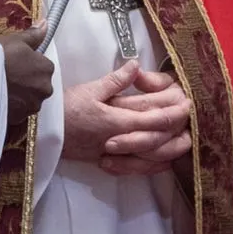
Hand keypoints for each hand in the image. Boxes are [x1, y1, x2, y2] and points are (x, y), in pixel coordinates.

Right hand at [0, 23, 54, 127]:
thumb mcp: (15, 41)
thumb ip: (34, 35)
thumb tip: (46, 24)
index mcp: (47, 69)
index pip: (44, 66)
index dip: (29, 64)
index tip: (16, 62)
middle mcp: (45, 89)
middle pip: (38, 85)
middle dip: (27, 82)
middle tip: (9, 75)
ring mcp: (33, 106)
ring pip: (29, 99)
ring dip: (21, 95)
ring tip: (2, 88)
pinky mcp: (20, 119)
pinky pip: (19, 111)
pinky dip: (12, 107)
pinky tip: (0, 99)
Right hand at [64, 61, 192, 175]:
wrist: (42, 134)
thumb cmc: (64, 109)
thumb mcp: (89, 89)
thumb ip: (116, 80)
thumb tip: (136, 65)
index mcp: (119, 119)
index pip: (157, 118)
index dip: (176, 111)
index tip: (188, 102)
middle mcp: (122, 139)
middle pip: (160, 138)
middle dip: (178, 127)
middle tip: (190, 114)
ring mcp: (117, 154)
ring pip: (152, 157)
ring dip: (171, 148)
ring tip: (184, 138)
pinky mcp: (109, 162)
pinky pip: (137, 169)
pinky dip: (153, 166)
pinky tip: (162, 161)